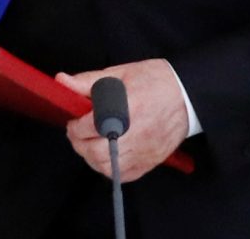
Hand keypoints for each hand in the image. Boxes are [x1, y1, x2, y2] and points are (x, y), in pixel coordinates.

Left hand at [60, 58, 189, 179]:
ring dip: (91, 157)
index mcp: (129, 108)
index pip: (92, 127)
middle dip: (79, 144)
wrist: (188, 95)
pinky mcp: (152, 161)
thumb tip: (61, 81)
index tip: (73, 121)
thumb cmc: (154, 82)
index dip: (75, 126)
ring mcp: (146, 151)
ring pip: (108, 167)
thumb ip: (87, 81)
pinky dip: (110, 169)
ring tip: (89, 143)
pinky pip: (125, 175)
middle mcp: (138, 134)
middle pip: (97, 153)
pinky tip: (106, 154)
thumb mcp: (119, 74)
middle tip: (77, 133)